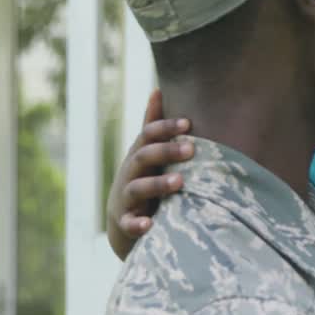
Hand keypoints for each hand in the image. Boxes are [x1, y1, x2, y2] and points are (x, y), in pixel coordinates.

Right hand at [104, 89, 193, 259]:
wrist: (123, 223)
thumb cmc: (143, 180)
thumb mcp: (147, 153)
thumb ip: (153, 126)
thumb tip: (158, 89)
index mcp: (139, 155)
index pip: (148, 136)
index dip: (165, 128)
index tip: (188, 124)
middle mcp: (130, 174)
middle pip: (143, 157)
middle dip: (166, 151)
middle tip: (191, 148)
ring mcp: (126, 199)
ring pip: (137, 189)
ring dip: (158, 184)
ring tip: (180, 181)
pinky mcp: (125, 223)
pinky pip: (129, 224)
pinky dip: (137, 224)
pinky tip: (149, 224)